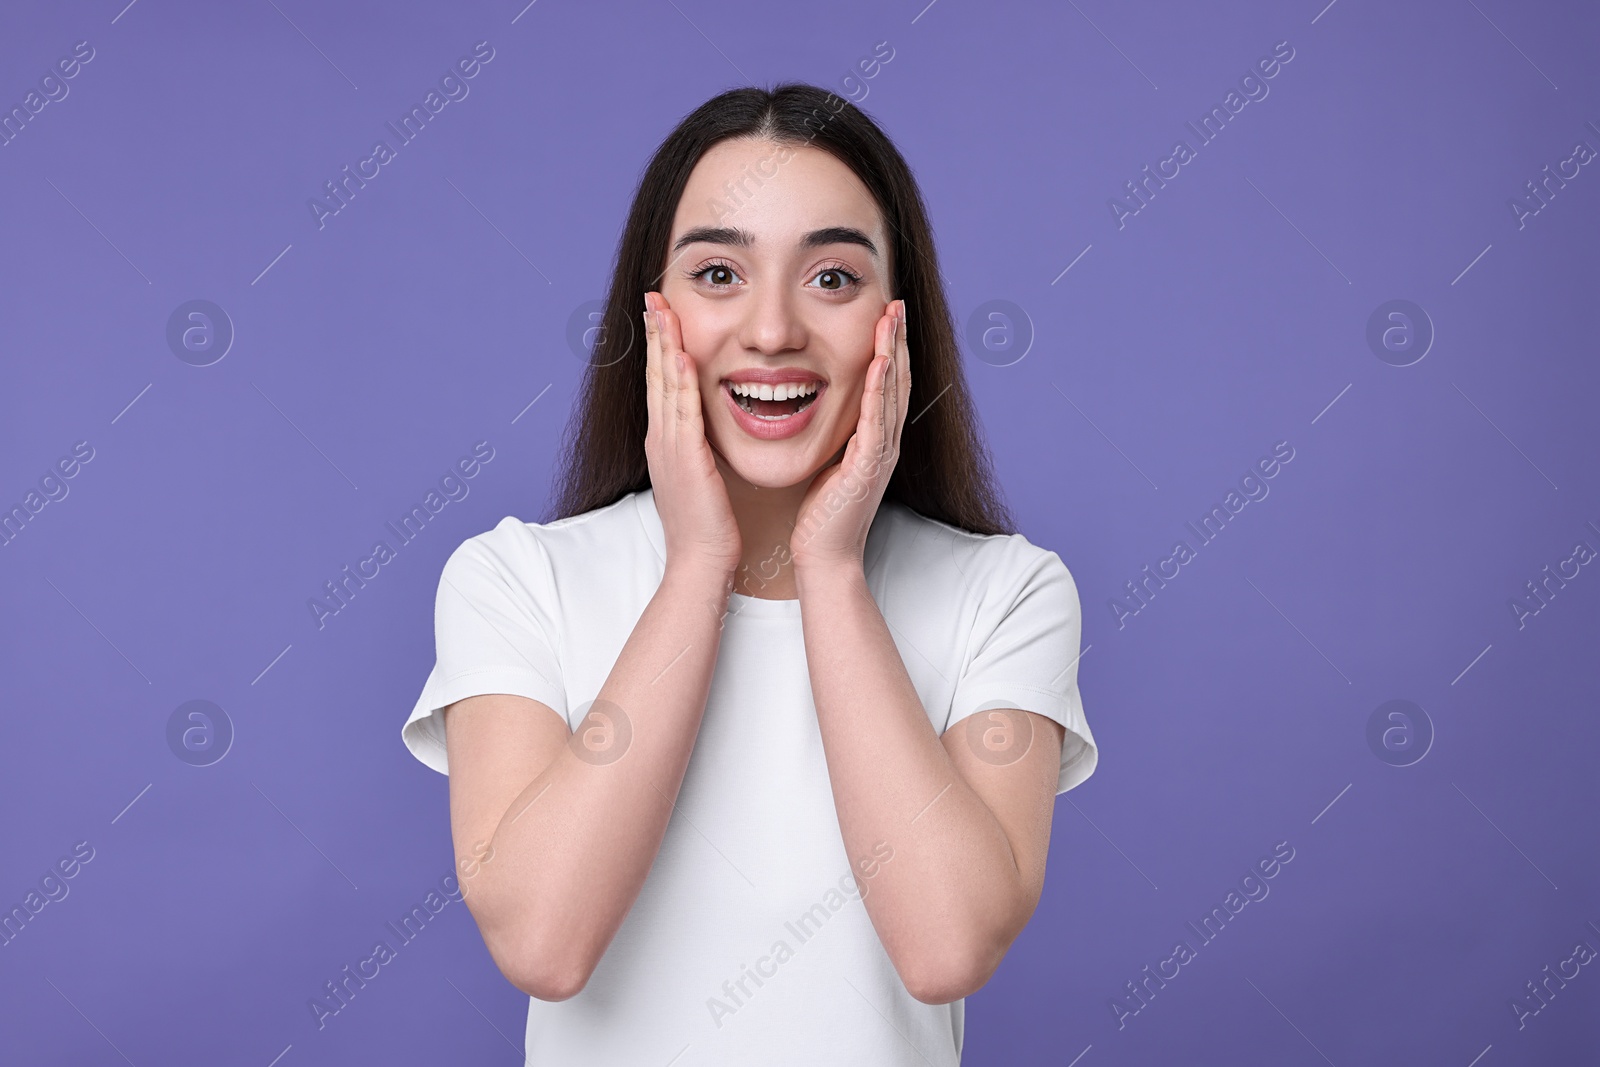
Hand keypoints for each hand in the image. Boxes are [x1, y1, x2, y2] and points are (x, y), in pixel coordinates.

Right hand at [642, 291, 741, 576]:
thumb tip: (705, 435)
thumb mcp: (700, 479)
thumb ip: (699, 452)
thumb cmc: (707, 528)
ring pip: (664, 385)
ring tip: (662, 310)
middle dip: (654, 335)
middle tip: (653, 297)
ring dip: (663, 344)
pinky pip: (681, 410)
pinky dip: (679, 380)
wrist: (701, 563)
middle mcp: (661, 440)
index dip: (659, 349)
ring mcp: (669, 448)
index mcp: (666, 444)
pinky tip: (681, 354)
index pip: (661, 385)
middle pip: (654, 375)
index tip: (662, 317)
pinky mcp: (685, 459)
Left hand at [791, 299, 909, 573]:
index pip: (887, 385)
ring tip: (893, 318)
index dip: (890, 349)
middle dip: (898, 340)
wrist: (824, 556)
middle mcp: (885, 443)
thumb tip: (822, 411)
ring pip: (893, 393)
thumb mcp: (830, 464)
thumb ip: (836, 437)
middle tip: (897, 304)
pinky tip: (880, 362)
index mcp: (875, 441)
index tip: (886, 316)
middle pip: (898, 381)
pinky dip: (880, 389)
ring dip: (894, 352)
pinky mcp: (868, 467)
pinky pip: (877, 420)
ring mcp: (880, 454)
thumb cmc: (821, 516)